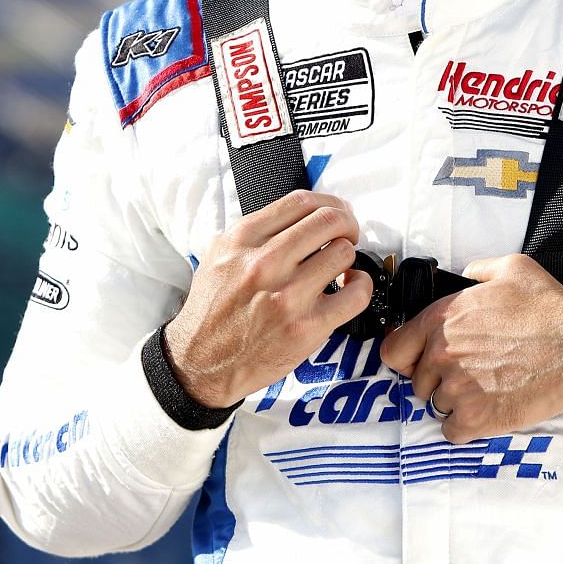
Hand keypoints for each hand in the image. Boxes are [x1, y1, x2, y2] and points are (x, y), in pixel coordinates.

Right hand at [163, 191, 374, 408]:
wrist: (201, 362)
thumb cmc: (213, 310)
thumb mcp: (219, 255)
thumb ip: (256, 232)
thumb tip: (297, 217)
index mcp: (243, 240)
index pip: (301, 201)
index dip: (329, 202)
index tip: (336, 212)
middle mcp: (266, 263)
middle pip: (329, 221)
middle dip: (347, 223)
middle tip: (348, 234)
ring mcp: (288, 296)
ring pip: (344, 252)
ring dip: (350, 256)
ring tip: (341, 266)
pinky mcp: (306, 327)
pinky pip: (356, 295)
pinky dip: (362, 286)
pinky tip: (351, 288)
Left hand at [379, 254, 562, 442]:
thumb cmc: (550, 312)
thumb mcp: (512, 269)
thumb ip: (478, 271)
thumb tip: (465, 275)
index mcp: (443, 318)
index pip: (394, 351)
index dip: (408, 358)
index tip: (422, 362)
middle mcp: (443, 353)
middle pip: (419, 382)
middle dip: (440, 380)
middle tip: (471, 374)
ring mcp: (458, 388)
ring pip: (437, 405)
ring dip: (457, 402)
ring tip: (488, 389)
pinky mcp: (477, 418)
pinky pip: (453, 430)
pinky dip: (468, 426)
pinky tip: (490, 408)